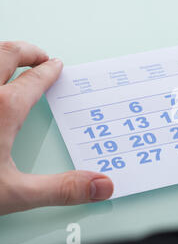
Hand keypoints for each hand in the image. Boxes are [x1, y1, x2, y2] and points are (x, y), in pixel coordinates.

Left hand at [0, 41, 112, 215]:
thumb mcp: (13, 194)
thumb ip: (62, 189)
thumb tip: (102, 186)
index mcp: (2, 109)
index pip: (34, 81)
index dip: (50, 72)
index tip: (57, 66)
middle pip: (7, 54)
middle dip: (28, 50)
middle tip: (40, 54)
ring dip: (1, 50)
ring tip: (10, 55)